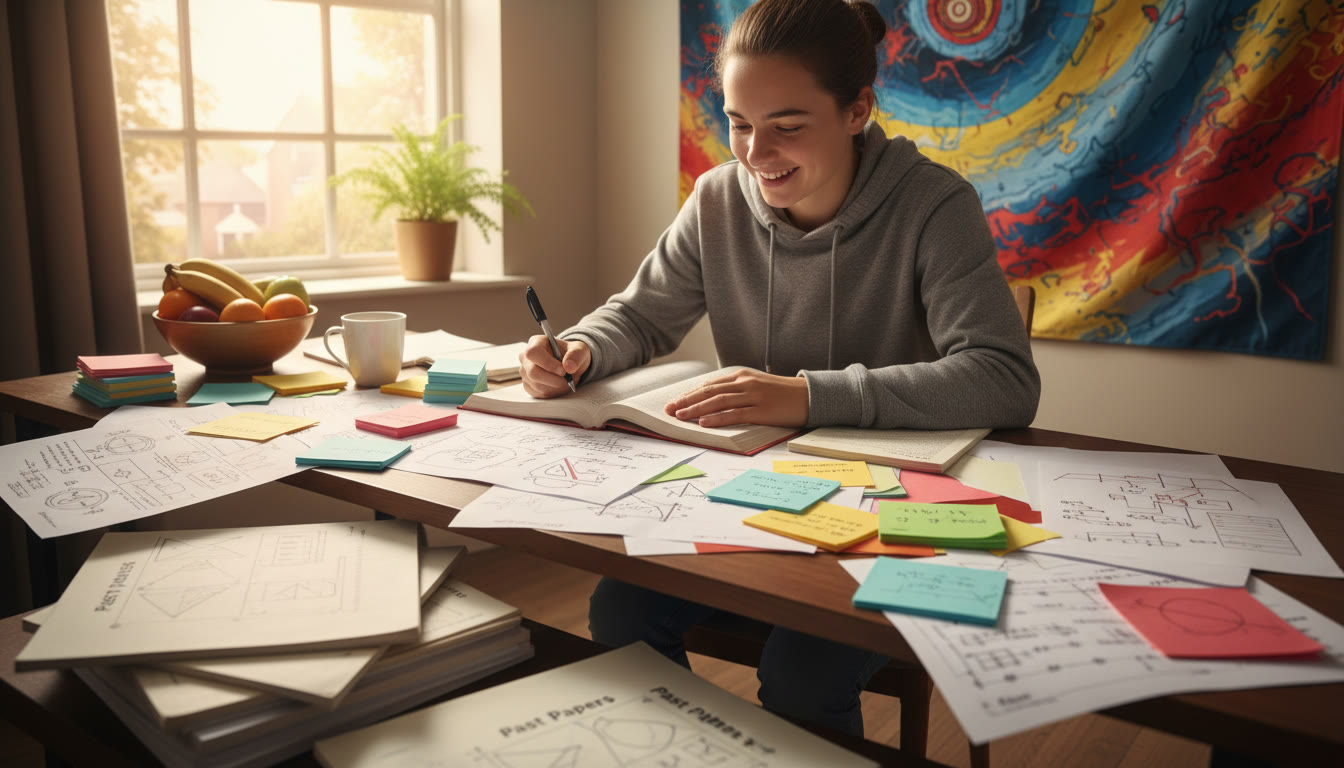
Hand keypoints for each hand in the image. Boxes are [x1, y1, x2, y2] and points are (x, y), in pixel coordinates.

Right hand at [520, 336, 589, 397]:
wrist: (569, 365)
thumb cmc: (571, 354)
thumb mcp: (579, 350)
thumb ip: (576, 355)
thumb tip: (569, 366)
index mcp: (536, 342)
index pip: (533, 352)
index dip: (548, 363)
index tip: (563, 371)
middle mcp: (526, 357)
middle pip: (533, 372)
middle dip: (553, 380)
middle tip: (567, 380)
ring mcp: (525, 372)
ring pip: (536, 385)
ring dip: (555, 387)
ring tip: (565, 382)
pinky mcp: (528, 385)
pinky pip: (538, 393)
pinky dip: (552, 392)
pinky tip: (558, 386)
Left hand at [663, 369, 808, 427]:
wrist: (809, 395)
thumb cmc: (782, 393)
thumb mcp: (756, 385)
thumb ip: (736, 390)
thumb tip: (713, 399)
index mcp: (742, 376)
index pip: (709, 385)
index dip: (690, 393)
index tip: (674, 401)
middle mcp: (745, 383)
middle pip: (709, 391)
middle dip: (686, 400)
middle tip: (669, 409)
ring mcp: (753, 396)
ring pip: (718, 402)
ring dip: (696, 409)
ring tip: (680, 416)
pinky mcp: (762, 411)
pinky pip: (735, 414)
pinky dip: (718, 418)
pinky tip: (704, 422)